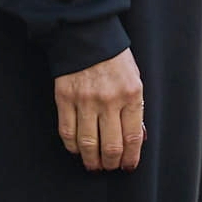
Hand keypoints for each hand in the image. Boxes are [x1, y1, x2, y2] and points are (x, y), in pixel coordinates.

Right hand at [54, 48, 145, 172]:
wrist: (86, 34)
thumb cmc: (113, 57)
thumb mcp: (134, 78)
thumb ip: (135, 108)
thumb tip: (136, 138)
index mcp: (131, 94)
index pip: (132, 137)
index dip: (131, 158)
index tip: (128, 166)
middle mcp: (109, 100)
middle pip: (110, 146)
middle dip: (110, 163)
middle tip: (109, 168)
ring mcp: (85, 100)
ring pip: (87, 144)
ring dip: (91, 160)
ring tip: (93, 165)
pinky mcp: (64, 99)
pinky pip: (67, 132)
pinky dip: (72, 147)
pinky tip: (77, 151)